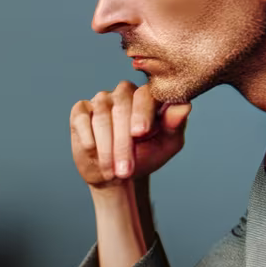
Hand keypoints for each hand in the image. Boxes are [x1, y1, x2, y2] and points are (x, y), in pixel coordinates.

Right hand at [69, 80, 192, 188]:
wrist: (117, 173)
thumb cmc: (146, 156)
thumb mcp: (167, 145)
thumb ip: (175, 125)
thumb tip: (184, 106)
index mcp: (148, 96)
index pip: (145, 95)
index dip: (142, 112)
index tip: (140, 133)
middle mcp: (124, 93)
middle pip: (122, 106)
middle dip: (123, 142)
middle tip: (125, 169)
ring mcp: (101, 100)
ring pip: (102, 114)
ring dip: (106, 145)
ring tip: (111, 170)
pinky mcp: (81, 111)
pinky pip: (81, 118)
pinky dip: (86, 134)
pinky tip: (92, 149)